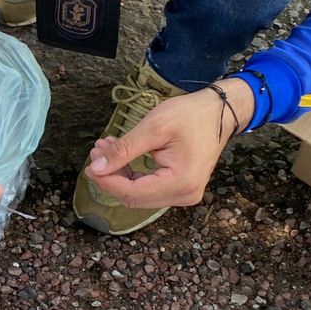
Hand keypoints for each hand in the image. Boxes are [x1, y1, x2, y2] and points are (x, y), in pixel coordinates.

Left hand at [83, 80, 251, 209]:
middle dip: (111, 176)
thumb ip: (123, 150)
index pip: (132, 192)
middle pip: (135, 197)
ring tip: (106, 148)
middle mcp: (185, 195)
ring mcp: (184, 194)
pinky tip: (121, 155)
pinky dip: (132, 174)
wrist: (220, 112)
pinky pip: (149, 188)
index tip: (90, 163)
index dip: (107, 181)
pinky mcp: (181, 189)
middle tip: (97, 150)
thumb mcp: (153, 127)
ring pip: (140, 194)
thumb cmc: (190, 115)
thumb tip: (96, 167)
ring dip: (119, 174)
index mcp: (181, 183)